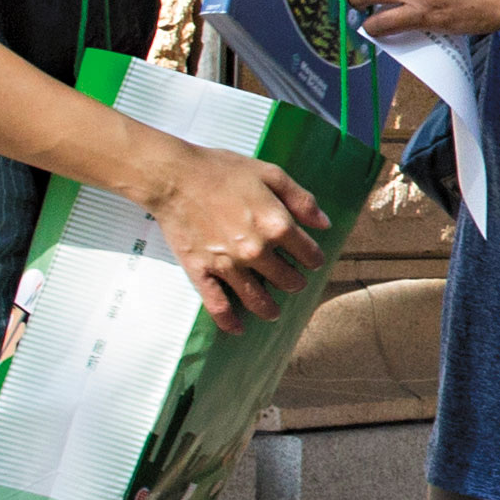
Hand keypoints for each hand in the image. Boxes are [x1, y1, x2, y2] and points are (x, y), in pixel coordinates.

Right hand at [142, 146, 330, 330]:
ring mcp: (228, 265)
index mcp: (277, 225)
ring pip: (258, 300)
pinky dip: (229, 321)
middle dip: (294, 282)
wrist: (175, 177)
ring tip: (273, 312)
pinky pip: (218, 306)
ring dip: (269, 309)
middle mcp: (256, 251)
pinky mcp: (201, 272)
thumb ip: (301, 200)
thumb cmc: (222, 171)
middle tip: (291, 281)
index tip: (311, 260)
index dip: (313, 258)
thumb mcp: (270, 174)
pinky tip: (238, 329)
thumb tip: (325, 224)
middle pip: (287, 280)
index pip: (309, 254)